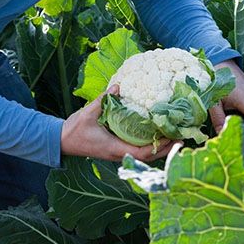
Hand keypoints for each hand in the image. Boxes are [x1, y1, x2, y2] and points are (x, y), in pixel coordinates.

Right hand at [61, 85, 178, 162]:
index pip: (142, 152)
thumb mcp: (88, 113)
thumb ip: (103, 100)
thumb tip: (118, 86)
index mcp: (113, 148)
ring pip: (144, 156)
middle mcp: (118, 154)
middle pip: (148, 157)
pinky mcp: (116, 150)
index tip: (171, 138)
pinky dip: (150, 147)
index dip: (158, 147)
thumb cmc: (74, 130)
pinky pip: (137, 151)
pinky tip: (157, 137)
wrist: (61, 142)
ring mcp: (117, 154)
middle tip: (181, 138)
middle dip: (165, 150)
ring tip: (174, 138)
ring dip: (160, 149)